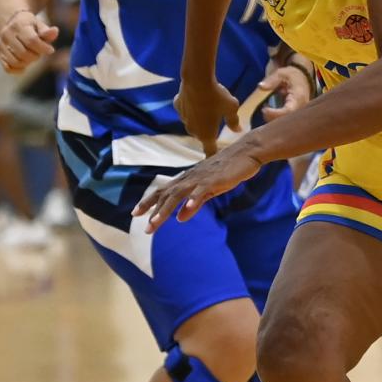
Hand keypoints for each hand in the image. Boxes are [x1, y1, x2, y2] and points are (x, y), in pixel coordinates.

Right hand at [0, 10, 59, 72]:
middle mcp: (7, 34)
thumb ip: (47, 32)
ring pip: (15, 62)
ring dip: (27, 63)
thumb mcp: (39, 25)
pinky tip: (24, 65)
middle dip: (35, 56)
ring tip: (31, 56)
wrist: (13, 23)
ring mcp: (1, 45)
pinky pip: (8, 68)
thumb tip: (55, 31)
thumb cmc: (30, 26)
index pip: (31, 40)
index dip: (43, 48)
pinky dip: (17, 69)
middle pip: (23, 53)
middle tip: (39, 52)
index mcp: (18, 25)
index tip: (50, 50)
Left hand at [134, 146, 261, 230]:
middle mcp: (190, 178)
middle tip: (146, 229)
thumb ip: (194, 204)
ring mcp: (201, 178)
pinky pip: (202, 191)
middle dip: (154, 211)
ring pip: (179, 194)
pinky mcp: (215, 180)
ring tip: (156, 222)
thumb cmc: (227, 170)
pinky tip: (186, 211)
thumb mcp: (209, 190)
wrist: (246, 152)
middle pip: (167, 195)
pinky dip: (193, 200)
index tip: (135, 214)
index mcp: (187, 179)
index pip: (163, 191)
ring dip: (166, 209)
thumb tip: (180, 218)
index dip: (148, 202)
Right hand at [174, 79, 239, 155]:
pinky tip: (196, 97)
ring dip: (199, 118)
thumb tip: (238, 130)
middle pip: (202, 135)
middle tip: (217, 119)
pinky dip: (190, 106)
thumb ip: (233, 121)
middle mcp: (193, 130)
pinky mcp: (178, 106)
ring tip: (208, 104)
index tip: (215, 159)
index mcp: (207, 135)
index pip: (210, 151)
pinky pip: (186, 110)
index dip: (213, 154)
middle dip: (208, 130)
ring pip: (193, 122)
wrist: (197, 79)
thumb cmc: (217, 96)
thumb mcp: (231, 108)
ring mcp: (183, 118)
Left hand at [258, 65, 311, 119]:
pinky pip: (286, 122)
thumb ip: (271, 80)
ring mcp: (299, 114)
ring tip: (266, 109)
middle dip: (272, 118)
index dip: (275, 113)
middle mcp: (301, 108)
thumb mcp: (281, 74)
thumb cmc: (291, 75)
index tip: (264, 109)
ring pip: (286, 123)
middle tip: (263, 110)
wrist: (302, 78)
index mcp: (298, 98)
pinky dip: (276, 119)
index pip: (288, 111)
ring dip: (273, 119)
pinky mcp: (296, 116)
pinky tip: (270, 112)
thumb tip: (260, 86)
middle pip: (287, 121)